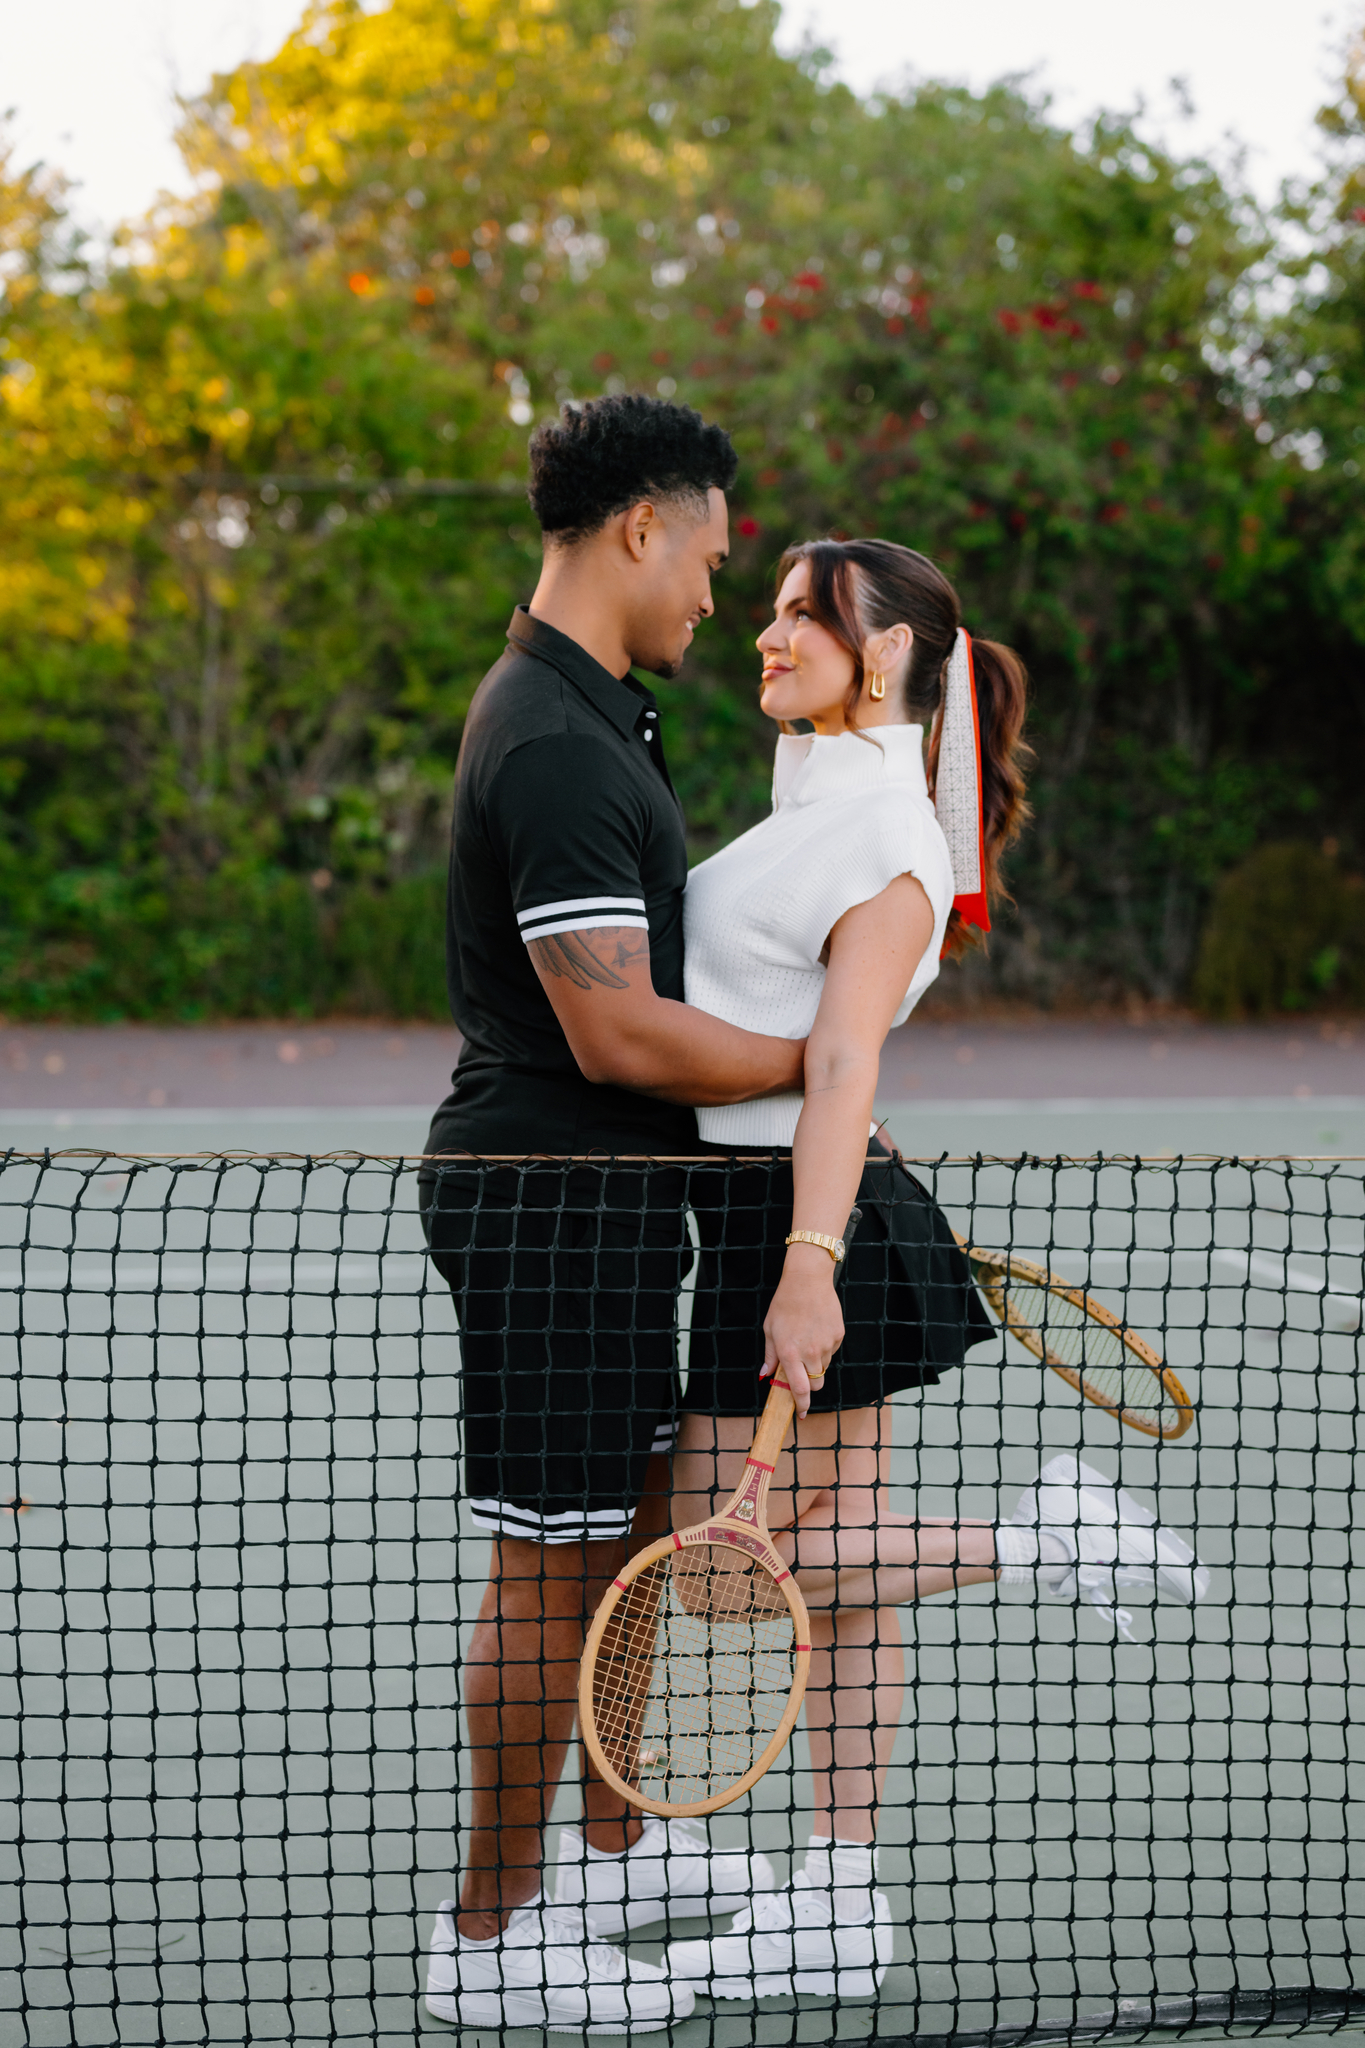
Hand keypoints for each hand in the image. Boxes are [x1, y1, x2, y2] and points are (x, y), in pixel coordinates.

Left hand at [759, 1246, 842, 1417]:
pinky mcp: (838, 1335)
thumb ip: (770, 1356)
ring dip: (815, 1363)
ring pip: (823, 1367)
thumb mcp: (770, 1330)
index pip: (799, 1389)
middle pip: (816, 1384)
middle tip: (801, 1369)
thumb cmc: (784, 1304)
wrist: (807, 1280)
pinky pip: (831, 1351)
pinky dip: (824, 1347)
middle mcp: (810, 1352)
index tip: (801, 1414)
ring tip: (806, 1339)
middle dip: (809, 1383)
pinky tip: (816, 1330)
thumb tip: (766, 1375)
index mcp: (790, 1352)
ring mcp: (826, 1344)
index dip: (801, 1405)